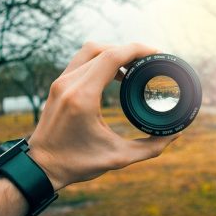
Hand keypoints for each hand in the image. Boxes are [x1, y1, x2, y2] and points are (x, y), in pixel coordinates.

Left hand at [28, 42, 180, 190]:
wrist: (40, 166)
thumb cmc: (76, 163)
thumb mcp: (118, 158)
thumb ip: (150, 148)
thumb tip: (175, 136)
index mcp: (82, 97)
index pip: (112, 57)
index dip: (137, 50)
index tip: (156, 53)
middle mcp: (69, 83)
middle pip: (103, 49)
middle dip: (129, 50)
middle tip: (148, 60)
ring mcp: (61, 82)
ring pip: (90, 50)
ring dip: (114, 52)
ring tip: (133, 66)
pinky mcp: (58, 84)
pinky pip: (82, 60)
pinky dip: (101, 59)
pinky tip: (115, 73)